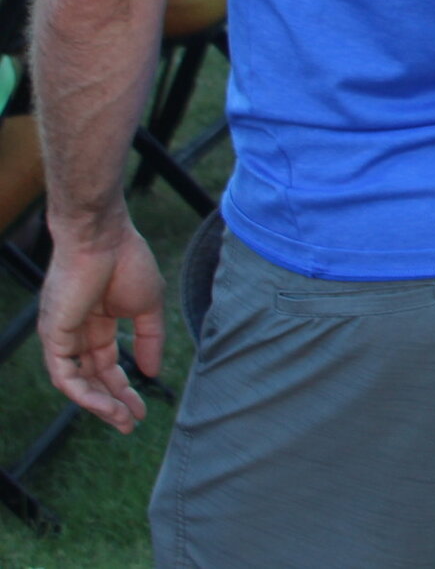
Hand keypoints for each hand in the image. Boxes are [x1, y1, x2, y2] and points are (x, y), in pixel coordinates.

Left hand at [39, 215, 163, 432]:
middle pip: (92, 379)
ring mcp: (63, 336)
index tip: (142, 408)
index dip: (124, 388)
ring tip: (122, 419)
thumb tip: (153, 371)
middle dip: (112, 403)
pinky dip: (83, 392)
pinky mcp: (54, 335)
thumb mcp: (148, 306)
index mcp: (97, 324)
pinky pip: (64, 374)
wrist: (104, 238)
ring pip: (76, 383)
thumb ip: (150, 338)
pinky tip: (105, 404)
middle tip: (131, 424)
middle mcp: (76, 334)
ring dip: (99, 404)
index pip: (107, 365)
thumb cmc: (127, 261)